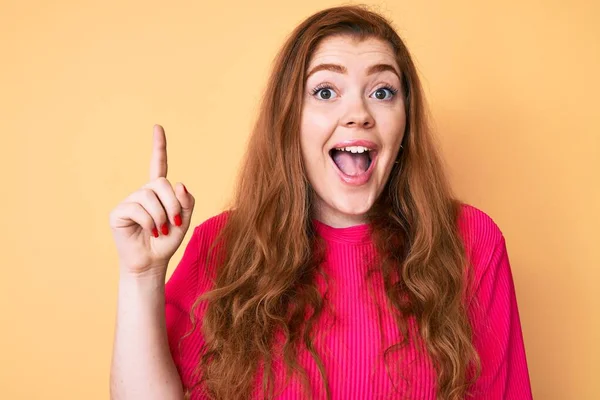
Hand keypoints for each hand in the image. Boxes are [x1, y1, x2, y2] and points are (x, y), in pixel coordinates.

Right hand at [109, 125, 194, 276]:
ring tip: (160, 230)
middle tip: (174, 222)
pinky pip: (138, 209)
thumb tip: (179, 184)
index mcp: (159, 192)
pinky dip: (150, 222)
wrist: (152, 263)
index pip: (158, 165)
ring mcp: (130, 201)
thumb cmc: (167, 241)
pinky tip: (150, 232)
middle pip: (161, 183)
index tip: (157, 127)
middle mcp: (143, 193)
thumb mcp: (184, 220)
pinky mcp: (118, 212)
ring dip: (161, 216)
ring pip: (150, 196)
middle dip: (173, 203)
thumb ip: (187, 202)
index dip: (158, 146)